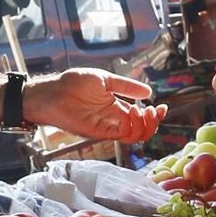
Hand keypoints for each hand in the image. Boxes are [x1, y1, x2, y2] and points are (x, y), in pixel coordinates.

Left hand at [24, 69, 166, 144]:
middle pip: (141, 131)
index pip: (141, 118)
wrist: (53, 91)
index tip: (162, 107)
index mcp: (116, 107)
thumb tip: (148, 92)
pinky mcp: (99, 132)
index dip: (154, 116)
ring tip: (139, 111)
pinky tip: (129, 112)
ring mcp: (107, 127)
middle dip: (153, 122)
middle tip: (154, 111)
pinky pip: (121, 136)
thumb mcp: (105, 79)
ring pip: (134, 136)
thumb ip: (126, 86)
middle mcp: (114, 120)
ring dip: (144, 125)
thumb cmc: (73, 83)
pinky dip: (130, 126)